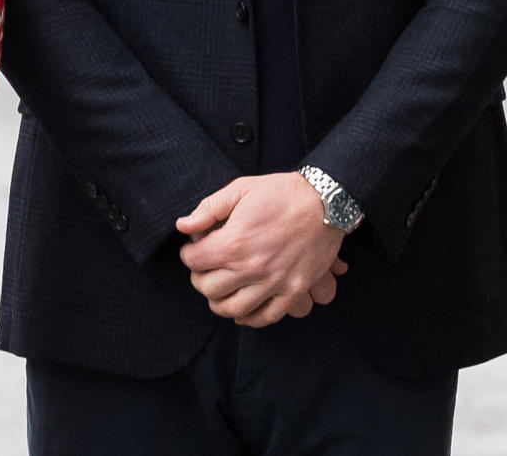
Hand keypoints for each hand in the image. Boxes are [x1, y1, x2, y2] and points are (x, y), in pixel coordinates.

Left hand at [176, 173, 346, 327]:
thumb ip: (208, 208)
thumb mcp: (240, 188)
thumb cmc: (279, 192)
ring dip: (219, 301)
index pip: (194, 262)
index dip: (188, 254)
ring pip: (233, 309)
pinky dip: (249, 318)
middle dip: (200, 278)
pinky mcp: (294, 292)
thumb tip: (182, 226)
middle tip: (204, 268)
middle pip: (209, 289)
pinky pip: (266, 317)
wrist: (324, 203)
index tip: (194, 248)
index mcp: (235, 242)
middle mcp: (252, 268)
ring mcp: (275, 283)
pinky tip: (242, 308)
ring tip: (219, 288)